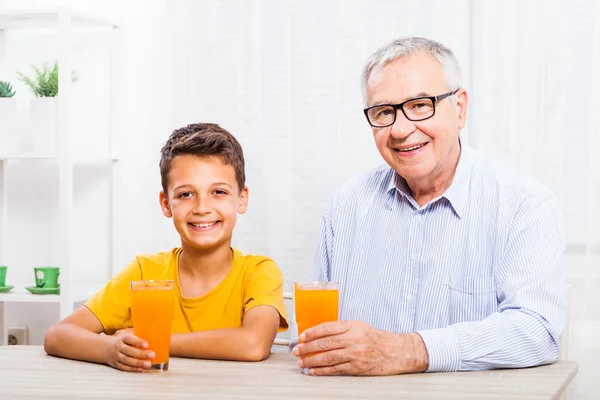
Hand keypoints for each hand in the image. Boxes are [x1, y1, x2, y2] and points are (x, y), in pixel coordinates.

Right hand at [104, 329, 154, 371]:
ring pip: (127, 360)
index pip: (130, 339)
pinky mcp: (115, 364)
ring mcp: (116, 356)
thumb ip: (136, 335)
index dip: (138, 342)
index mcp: (122, 338)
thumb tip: (152, 333)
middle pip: (129, 351)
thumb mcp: (126, 335)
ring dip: (138, 363)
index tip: (147, 345)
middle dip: (141, 354)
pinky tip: (140, 369)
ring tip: (148, 364)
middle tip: (152, 355)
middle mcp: (118, 347)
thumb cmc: (121, 340)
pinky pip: (124, 367)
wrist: (104, 348)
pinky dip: (132, 369)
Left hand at [291, 320, 427, 375]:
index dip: (312, 333)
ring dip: (312, 361)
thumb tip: (319, 334)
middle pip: (325, 343)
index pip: (327, 328)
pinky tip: (314, 371)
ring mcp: (356, 354)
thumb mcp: (360, 327)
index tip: (302, 337)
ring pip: (328, 357)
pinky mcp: (358, 367)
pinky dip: (322, 371)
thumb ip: (342, 329)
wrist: (398, 351)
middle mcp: (354, 339)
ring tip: (301, 362)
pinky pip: (336, 369)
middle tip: (297, 351)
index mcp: (353, 326)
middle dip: (307, 348)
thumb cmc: (377, 338)